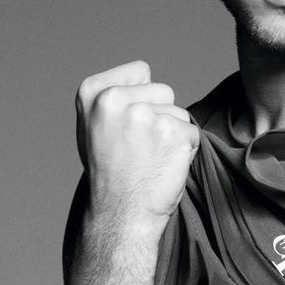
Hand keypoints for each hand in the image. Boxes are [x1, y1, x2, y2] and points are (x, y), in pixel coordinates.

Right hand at [76, 61, 199, 226]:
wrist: (120, 214)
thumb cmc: (109, 174)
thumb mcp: (93, 127)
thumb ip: (113, 98)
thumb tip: (143, 75)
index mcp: (92, 92)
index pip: (140, 71)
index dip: (141, 98)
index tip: (126, 125)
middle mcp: (115, 99)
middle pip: (164, 90)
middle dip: (160, 115)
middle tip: (140, 148)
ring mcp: (145, 116)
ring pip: (179, 113)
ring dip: (172, 136)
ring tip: (150, 159)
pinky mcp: (172, 133)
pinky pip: (192, 134)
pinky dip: (185, 152)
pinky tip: (163, 167)